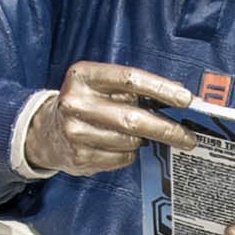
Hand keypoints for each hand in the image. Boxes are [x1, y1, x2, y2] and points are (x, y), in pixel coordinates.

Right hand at [24, 61, 194, 176]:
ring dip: (142, 140)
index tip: (186, 99)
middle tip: (187, 136)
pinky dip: (129, 153)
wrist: (46, 132)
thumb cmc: (87, 104)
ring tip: (138, 136)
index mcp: (84, 76)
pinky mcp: (79, 157)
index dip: (161, 88)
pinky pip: (122, 158)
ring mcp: (74, 131)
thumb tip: (181, 99)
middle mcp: (75, 102)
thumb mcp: (102, 86)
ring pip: (129, 141)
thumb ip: (135, 89)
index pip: (130, 78)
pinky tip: (119, 146)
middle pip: (132, 117)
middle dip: (166, 128)